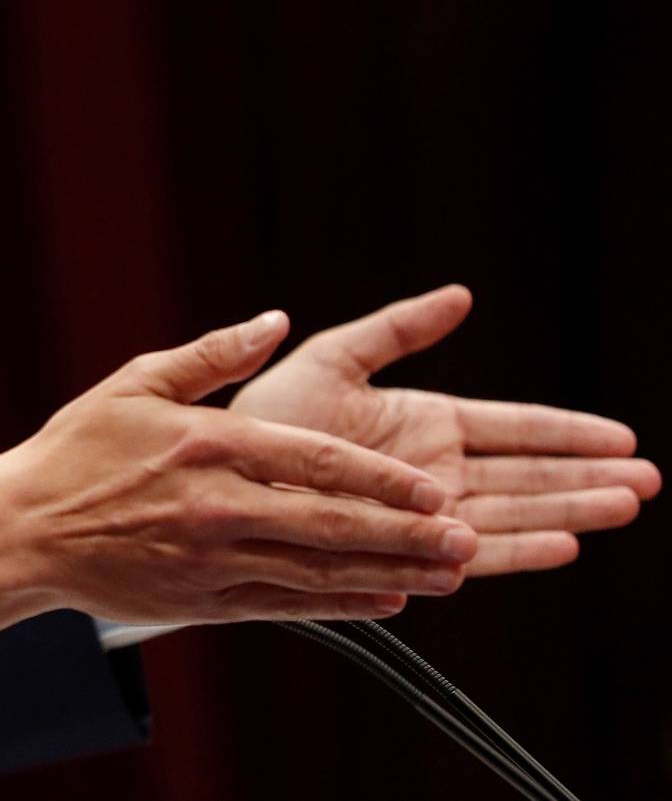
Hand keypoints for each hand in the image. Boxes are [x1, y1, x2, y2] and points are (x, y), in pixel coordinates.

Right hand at [0, 311, 477, 644]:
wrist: (23, 530)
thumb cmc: (77, 451)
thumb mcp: (136, 383)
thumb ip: (212, 354)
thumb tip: (275, 321)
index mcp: (208, 443)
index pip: (315, 461)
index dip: (382, 478)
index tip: (433, 487)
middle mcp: (217, 505)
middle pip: (331, 523)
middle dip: (406, 533)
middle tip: (465, 537)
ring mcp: (211, 560)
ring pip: (319, 571)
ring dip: (390, 573)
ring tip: (448, 574)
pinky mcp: (201, 602)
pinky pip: (287, 606)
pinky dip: (340, 605)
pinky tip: (386, 602)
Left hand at [230, 285, 660, 575]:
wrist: (219, 475)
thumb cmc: (264, 416)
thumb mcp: (334, 357)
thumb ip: (398, 329)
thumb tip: (460, 296)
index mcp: (424, 422)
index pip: (513, 428)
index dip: (566, 431)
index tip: (620, 435)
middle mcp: (432, 472)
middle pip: (527, 476)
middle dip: (587, 476)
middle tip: (649, 480)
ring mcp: (420, 513)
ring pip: (512, 514)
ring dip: (569, 511)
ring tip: (625, 505)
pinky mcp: (401, 547)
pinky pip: (467, 553)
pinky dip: (515, 549)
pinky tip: (562, 545)